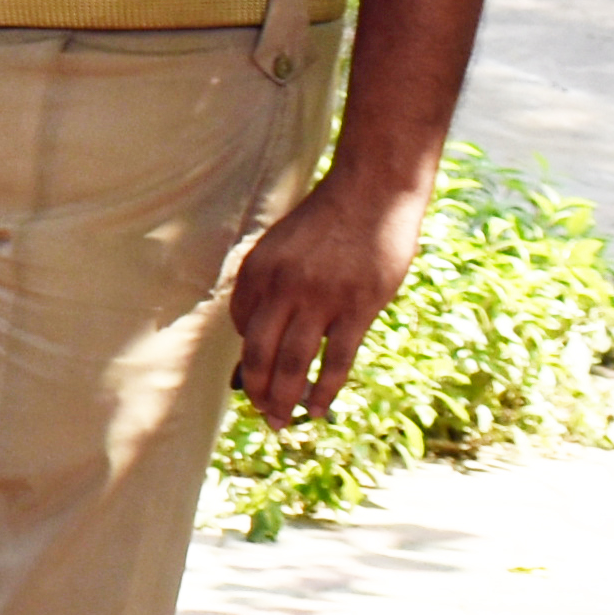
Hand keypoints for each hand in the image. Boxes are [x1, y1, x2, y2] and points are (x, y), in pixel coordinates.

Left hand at [223, 165, 426, 429]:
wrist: (372, 192)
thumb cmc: (328, 221)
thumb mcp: (283, 246)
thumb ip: (271, 286)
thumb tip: (259, 334)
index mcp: (258, 270)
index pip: (241, 327)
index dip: (247, 356)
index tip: (253, 378)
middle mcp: (282, 287)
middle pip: (259, 353)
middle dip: (257, 390)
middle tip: (261, 415)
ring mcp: (321, 299)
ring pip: (294, 363)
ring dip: (284, 399)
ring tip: (280, 423)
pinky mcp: (358, 308)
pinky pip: (337, 360)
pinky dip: (324, 390)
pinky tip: (317, 411)